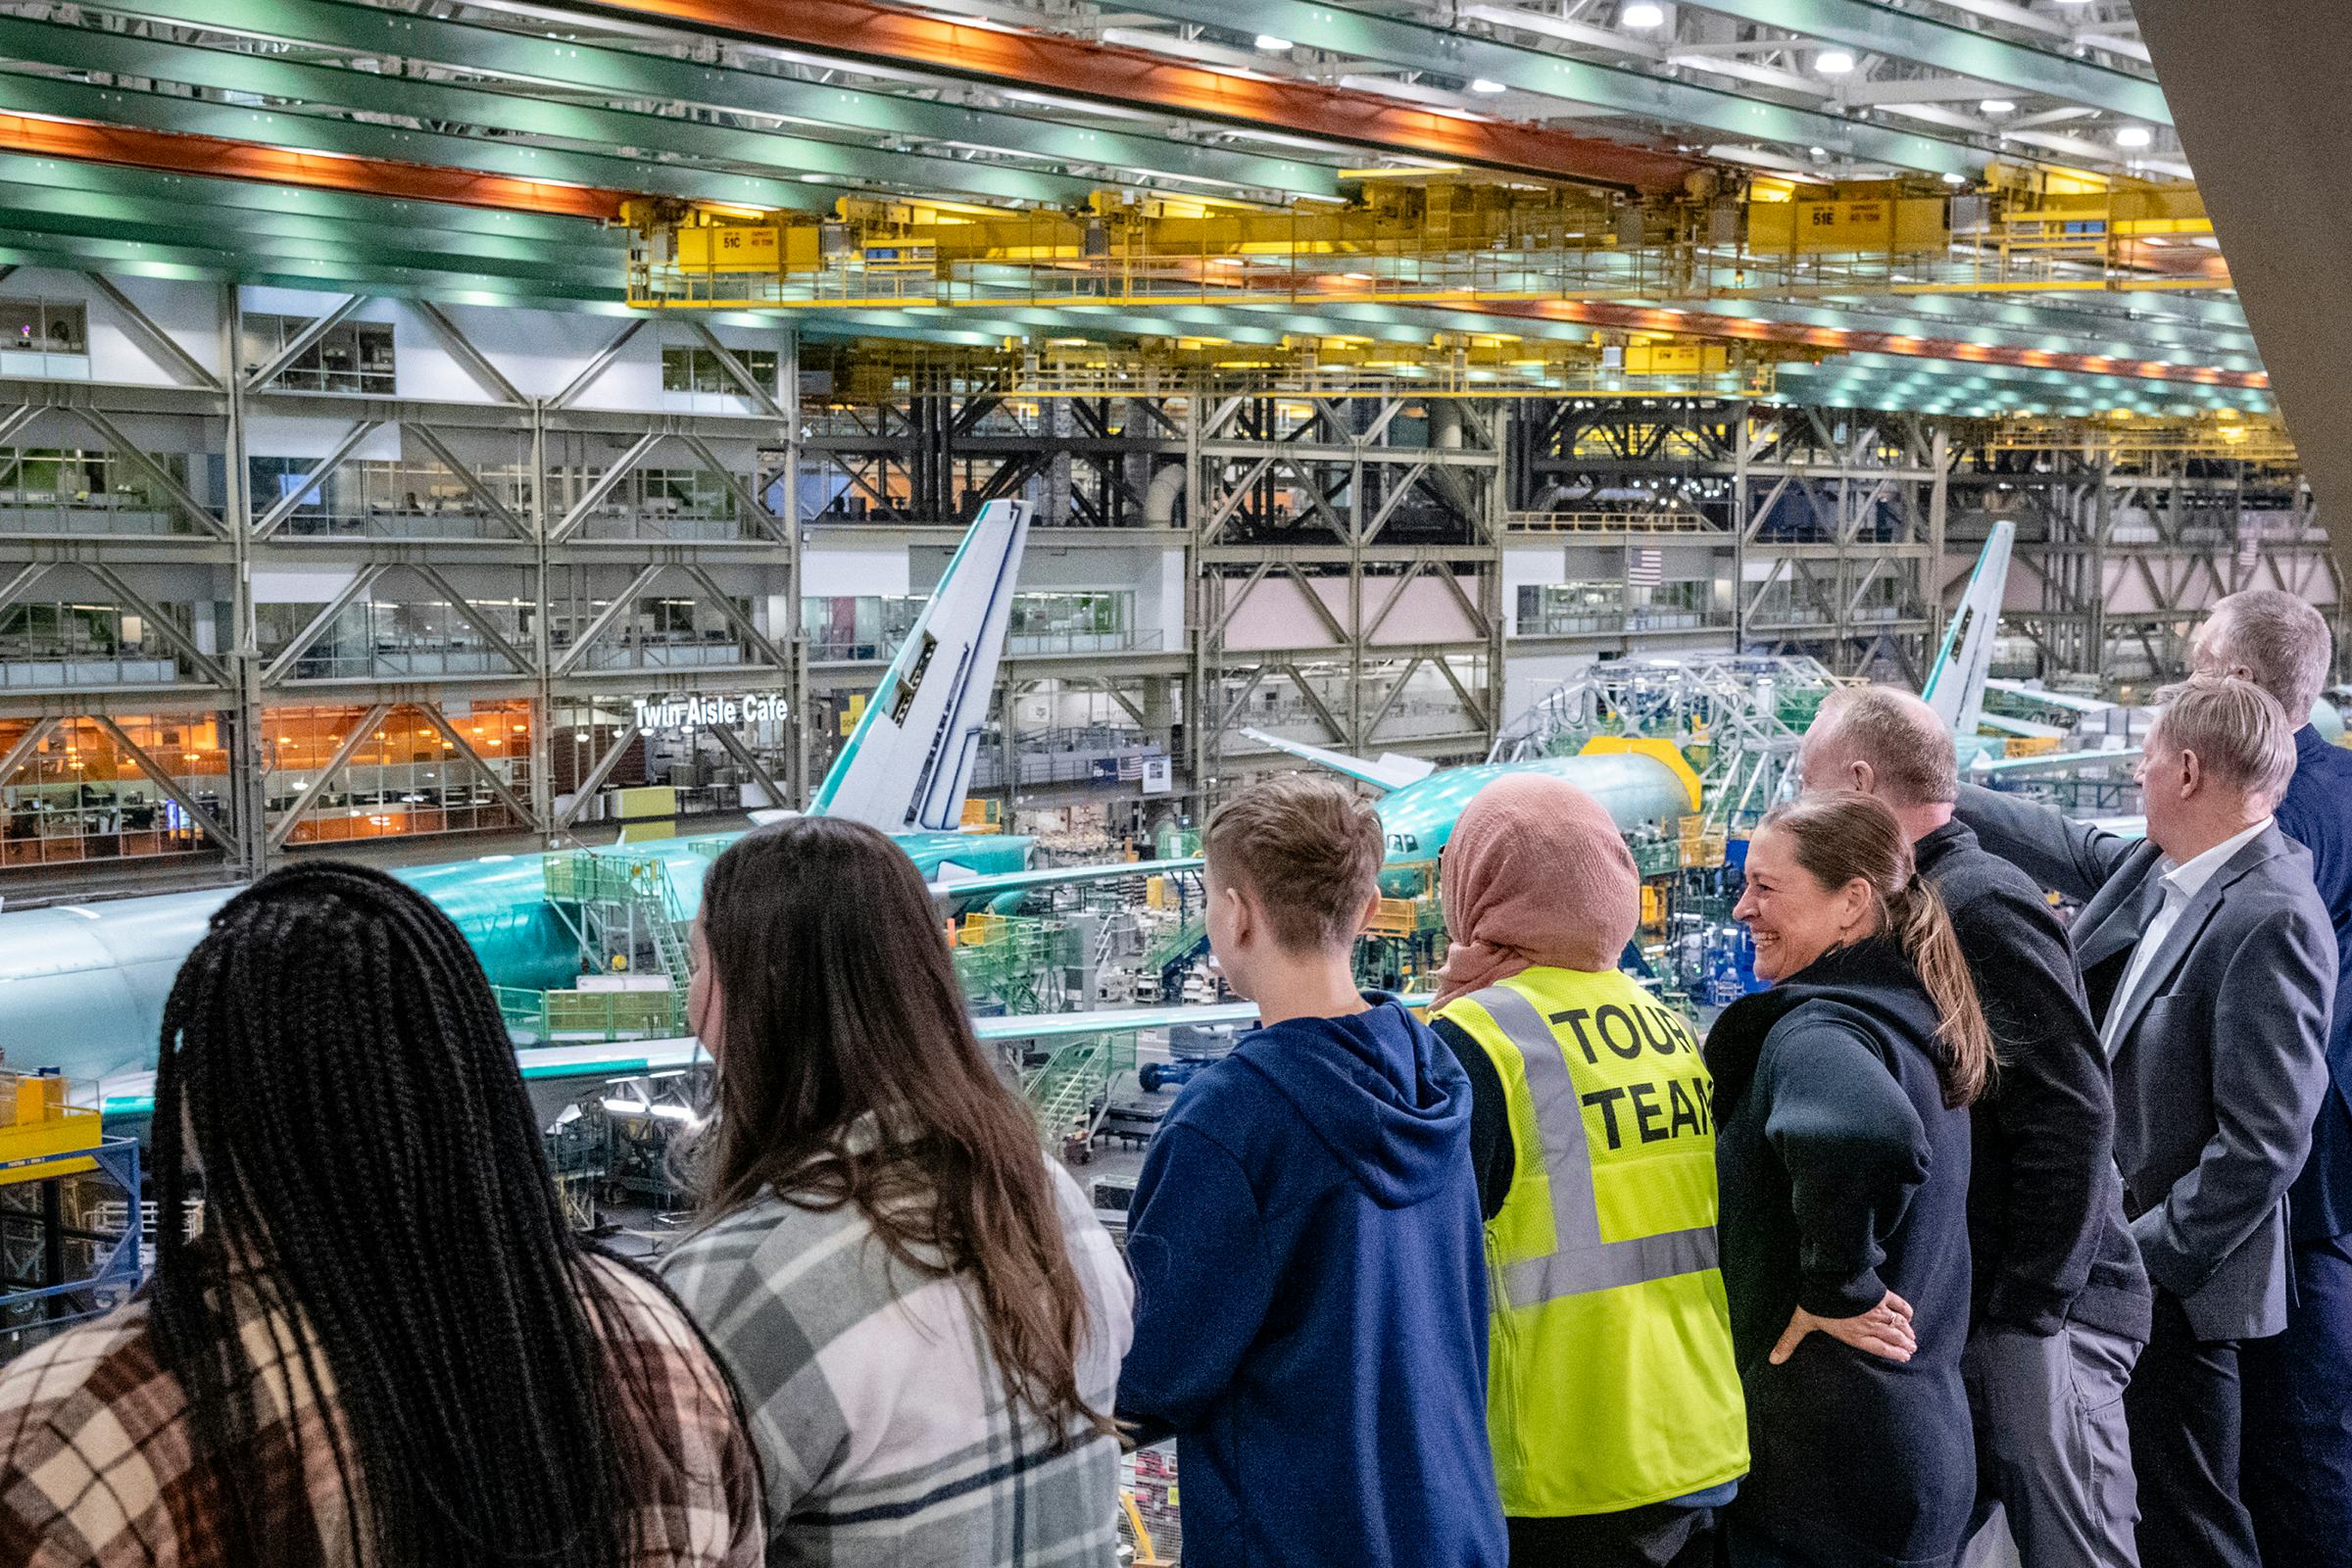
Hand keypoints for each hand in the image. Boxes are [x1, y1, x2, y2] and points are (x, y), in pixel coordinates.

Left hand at [1769, 1291, 1915, 1364]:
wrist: (1832, 1279)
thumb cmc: (1817, 1303)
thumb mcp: (1801, 1323)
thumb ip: (1789, 1342)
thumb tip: (1773, 1360)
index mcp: (1855, 1335)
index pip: (1879, 1348)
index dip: (1893, 1354)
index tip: (1905, 1357)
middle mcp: (1870, 1326)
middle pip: (1892, 1337)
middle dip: (1903, 1344)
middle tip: (1912, 1348)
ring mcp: (1878, 1310)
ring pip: (1898, 1324)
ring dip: (1906, 1331)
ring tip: (1913, 1337)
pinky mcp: (1881, 1294)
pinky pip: (1899, 1304)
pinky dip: (1906, 1311)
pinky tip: (1909, 1314)